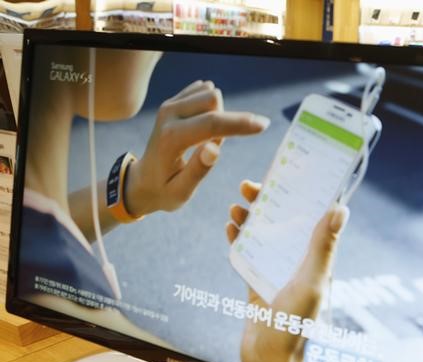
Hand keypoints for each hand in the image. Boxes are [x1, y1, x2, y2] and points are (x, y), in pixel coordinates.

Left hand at [125, 80, 270, 216]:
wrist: (142, 181)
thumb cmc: (164, 191)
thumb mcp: (181, 192)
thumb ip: (198, 171)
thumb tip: (214, 148)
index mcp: (171, 138)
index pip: (212, 123)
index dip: (241, 123)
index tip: (264, 125)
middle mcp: (168, 114)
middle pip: (214, 100)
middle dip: (226, 121)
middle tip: (213, 148)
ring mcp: (169, 105)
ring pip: (210, 93)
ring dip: (219, 116)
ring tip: (205, 140)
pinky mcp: (172, 102)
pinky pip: (203, 92)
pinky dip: (212, 109)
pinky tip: (202, 127)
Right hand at [226, 180, 348, 361]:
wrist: (268, 360)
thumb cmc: (295, 324)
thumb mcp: (311, 281)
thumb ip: (323, 247)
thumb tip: (340, 209)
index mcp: (317, 259)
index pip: (313, 218)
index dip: (302, 194)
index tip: (288, 172)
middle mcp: (299, 261)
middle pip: (285, 222)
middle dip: (268, 201)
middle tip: (249, 186)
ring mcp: (277, 270)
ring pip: (264, 234)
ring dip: (251, 218)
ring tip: (236, 205)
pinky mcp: (258, 282)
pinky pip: (248, 254)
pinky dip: (239, 239)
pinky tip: (230, 227)